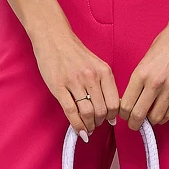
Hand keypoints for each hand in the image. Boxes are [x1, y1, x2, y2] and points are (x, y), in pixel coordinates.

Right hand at [31, 22, 120, 138]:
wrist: (53, 38)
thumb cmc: (75, 53)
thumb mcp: (96, 64)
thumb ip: (104, 83)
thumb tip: (111, 109)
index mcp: (104, 71)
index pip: (115, 102)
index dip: (113, 116)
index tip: (109, 120)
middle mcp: (91, 77)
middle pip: (102, 110)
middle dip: (100, 122)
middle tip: (96, 124)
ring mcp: (74, 82)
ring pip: (88, 113)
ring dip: (89, 125)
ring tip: (87, 127)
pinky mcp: (58, 87)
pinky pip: (71, 112)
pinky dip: (77, 125)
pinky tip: (79, 130)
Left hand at [118, 13, 168, 128]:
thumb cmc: (165, 43)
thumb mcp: (144, 60)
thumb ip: (138, 80)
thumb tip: (131, 99)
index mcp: (141, 74)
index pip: (126, 105)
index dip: (123, 114)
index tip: (124, 114)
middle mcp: (155, 83)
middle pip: (138, 115)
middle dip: (134, 123)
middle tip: (133, 123)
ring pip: (155, 118)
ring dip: (150, 121)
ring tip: (148, 117)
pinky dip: (163, 116)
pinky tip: (160, 112)